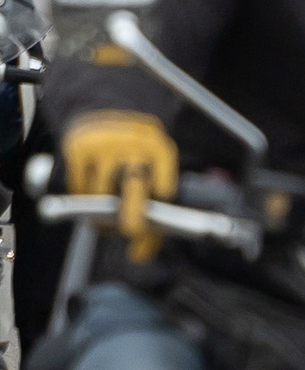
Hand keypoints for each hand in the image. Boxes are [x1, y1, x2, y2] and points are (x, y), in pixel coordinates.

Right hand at [61, 110, 178, 261]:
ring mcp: (105, 146)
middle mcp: (135, 145)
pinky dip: (79, 199)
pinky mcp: (78, 149)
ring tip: (101, 215)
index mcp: (162, 151)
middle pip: (133, 187)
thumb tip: (140, 256)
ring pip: (99, 195)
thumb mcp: (154, 169)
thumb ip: (154, 211)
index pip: (164, 189)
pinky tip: (86, 194)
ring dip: (97, 214)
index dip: (156, 215)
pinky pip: (76, 188)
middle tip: (129, 231)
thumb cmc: (135, 154)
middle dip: (131, 216)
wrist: (106, 113)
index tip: (147, 232)